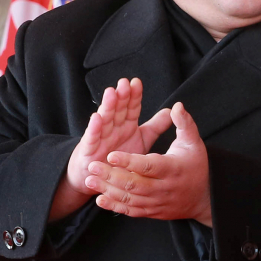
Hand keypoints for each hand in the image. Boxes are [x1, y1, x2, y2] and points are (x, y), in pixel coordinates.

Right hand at [49, 78, 171, 220]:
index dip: (134, 96)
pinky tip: (96, 117)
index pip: (131, 107)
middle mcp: (113, 128)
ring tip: (111, 92)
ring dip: (107, 106)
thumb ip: (155, 127)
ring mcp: (100, 137)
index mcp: (126, 125)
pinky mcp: (90, 150)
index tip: (136, 82)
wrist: (98, 177)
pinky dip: (94, 128)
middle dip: (121, 96)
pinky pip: (92, 138)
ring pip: (105, 119)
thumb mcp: (142, 141)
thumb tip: (171, 111)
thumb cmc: (120, 157)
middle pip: (118, 109)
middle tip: (124, 83)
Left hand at [86, 101, 211, 224]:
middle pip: (135, 184)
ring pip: (130, 199)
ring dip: (108, 190)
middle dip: (111, 176)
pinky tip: (100, 199)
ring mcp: (157, 202)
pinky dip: (115, 206)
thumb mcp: (194, 142)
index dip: (129, 161)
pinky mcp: (153, 212)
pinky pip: (131, 211)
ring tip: (90, 180)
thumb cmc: (196, 165)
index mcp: (173, 169)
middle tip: (92, 166)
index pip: (148, 166)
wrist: (204, 198)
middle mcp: (164, 188)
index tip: (111, 154)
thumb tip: (177, 106)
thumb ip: (184, 123)